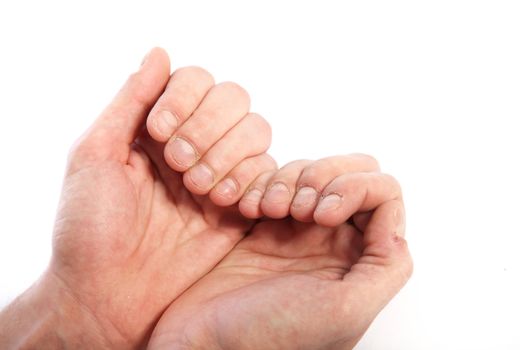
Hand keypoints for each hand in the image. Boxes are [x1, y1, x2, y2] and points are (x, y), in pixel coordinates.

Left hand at [0, 48, 273, 347]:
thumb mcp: (95, 154)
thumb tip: (160, 53)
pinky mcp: (240, 206)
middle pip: (233, 99)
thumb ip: (131, 100)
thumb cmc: (89, 227)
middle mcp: (193, 144)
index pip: (195, 81)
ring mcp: (220, 173)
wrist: (109, 296)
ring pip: (257, 130)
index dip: (185, 98)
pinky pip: (268, 173)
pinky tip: (225, 204)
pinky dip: (253, 180)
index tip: (159, 133)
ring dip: (231, 153)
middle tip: (180, 165)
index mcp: (157, 127)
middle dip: (210, 126)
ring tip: (200, 190)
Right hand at [149, 155, 412, 348]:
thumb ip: (386, 267)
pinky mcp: (266, 224)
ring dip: (290, 180)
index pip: (383, 196)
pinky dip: (265, 183)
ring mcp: (299, 231)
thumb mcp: (344, 311)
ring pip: (312, 173)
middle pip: (351, 174)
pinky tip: (252, 209)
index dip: (356, 190)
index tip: (322, 213)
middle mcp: (335, 242)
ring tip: (268, 210)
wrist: (205, 343)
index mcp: (361, 262)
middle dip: (325, 177)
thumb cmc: (269, 338)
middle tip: (297, 207)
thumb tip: (393, 226)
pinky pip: (276, 181)